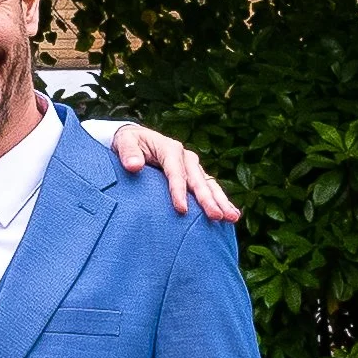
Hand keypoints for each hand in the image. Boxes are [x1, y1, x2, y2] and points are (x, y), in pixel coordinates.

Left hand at [112, 123, 238, 224]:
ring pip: (209, 185)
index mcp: (170, 148)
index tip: (182, 210)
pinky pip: (209, 188)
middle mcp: (185, 157)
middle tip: (217, 216)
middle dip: (208, 199)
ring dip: (221, 201)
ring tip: (232, 217)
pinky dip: (220, 200)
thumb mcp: (124, 143)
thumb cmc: (129, 143)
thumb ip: (128, 153)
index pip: (176, 172)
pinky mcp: (194, 174)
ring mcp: (192, 166)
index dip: (179, 191)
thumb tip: (133, 165)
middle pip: (198, 180)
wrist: (137, 139)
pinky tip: (231, 215)